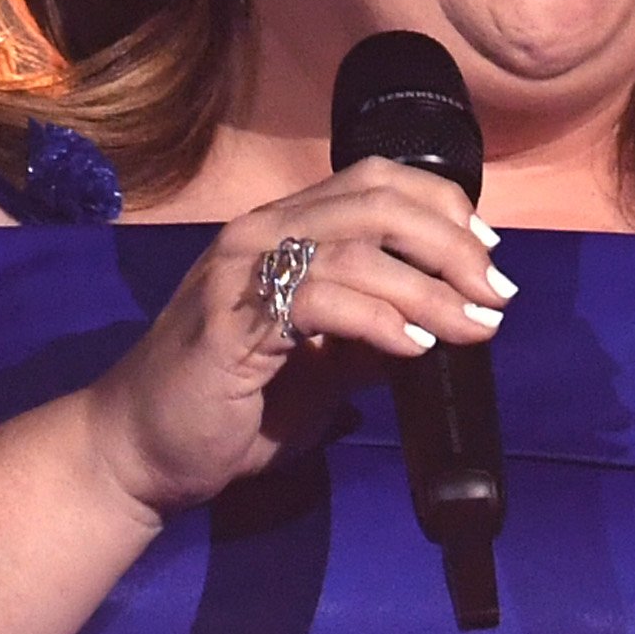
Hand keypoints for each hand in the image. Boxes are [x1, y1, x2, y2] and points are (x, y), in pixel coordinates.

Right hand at [81, 164, 514, 521]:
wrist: (139, 452)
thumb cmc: (225, 409)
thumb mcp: (318, 369)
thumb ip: (368, 338)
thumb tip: (440, 324)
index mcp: (281, 231)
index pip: (374, 181)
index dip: (441, 205)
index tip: (489, 251)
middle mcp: (261, 233)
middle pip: (378, 202)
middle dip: (452, 243)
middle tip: (496, 291)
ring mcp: (241, 272)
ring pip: (359, 251)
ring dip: (431, 289)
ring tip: (475, 326)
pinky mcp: (233, 322)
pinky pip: (323, 302)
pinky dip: (380, 321)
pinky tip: (415, 348)